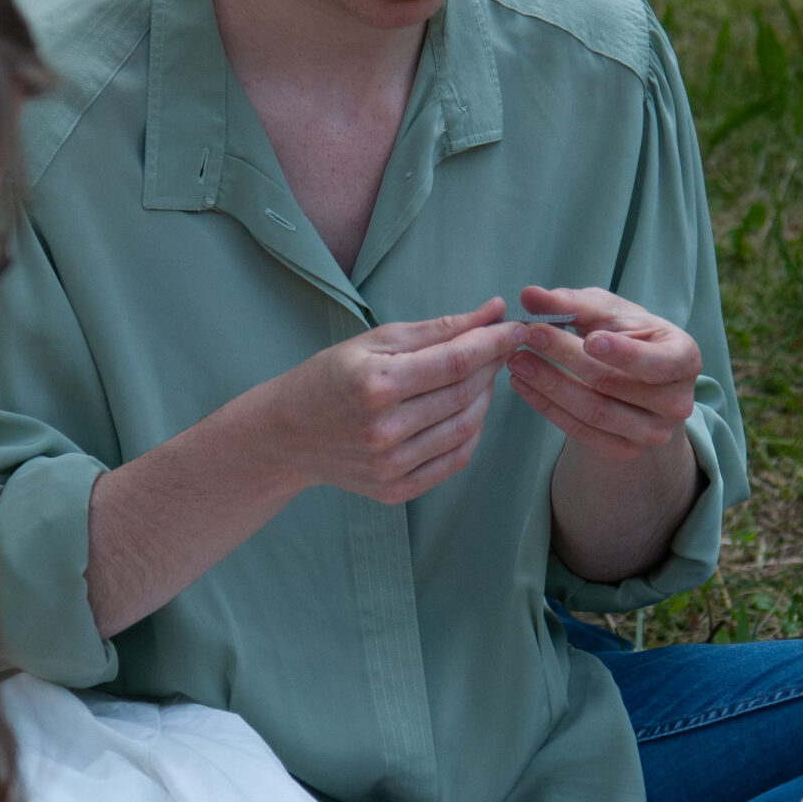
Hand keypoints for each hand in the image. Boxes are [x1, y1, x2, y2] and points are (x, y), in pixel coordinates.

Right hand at [259, 298, 524, 505]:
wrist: (287, 435)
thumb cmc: (330, 377)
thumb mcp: (375, 340)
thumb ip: (438, 329)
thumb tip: (493, 311)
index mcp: (377, 384)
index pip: (456, 362)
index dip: (493, 343)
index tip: (515, 327)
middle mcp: (386, 430)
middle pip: (465, 394)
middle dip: (491, 366)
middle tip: (498, 347)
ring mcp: (391, 466)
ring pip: (466, 429)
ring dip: (484, 399)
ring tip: (480, 377)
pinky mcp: (396, 491)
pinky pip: (454, 461)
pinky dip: (470, 433)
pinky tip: (465, 411)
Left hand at [508, 285, 700, 462]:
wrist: (636, 376)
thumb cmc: (626, 334)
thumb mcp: (607, 312)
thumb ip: (572, 303)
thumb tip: (529, 294)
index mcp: (684, 359)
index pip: (656, 362)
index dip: (624, 353)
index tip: (588, 338)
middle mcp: (678, 402)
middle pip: (614, 384)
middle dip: (566, 358)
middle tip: (528, 336)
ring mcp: (653, 432)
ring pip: (594, 411)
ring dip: (549, 385)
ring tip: (518, 361)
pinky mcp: (625, 450)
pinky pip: (581, 432)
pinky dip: (548, 408)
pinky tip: (523, 386)